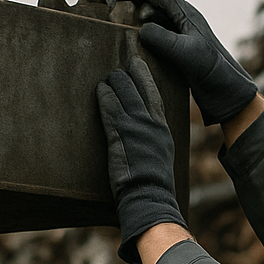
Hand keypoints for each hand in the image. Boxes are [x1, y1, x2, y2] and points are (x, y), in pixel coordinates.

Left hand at [95, 57, 187, 263]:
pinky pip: (110, 107)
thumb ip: (153, 142)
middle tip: (118, 70)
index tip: (138, 66)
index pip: (155, 94)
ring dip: (113, 84)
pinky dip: (104, 97)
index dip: (145, 78)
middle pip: (139, 87)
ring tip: (105, 79)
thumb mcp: (160, 156)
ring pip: (123, 92)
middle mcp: (152, 122)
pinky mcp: (120, 132)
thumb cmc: (153, 185)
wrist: (149, 196)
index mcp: (163, 128)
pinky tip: (100, 91)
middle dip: (127, 76)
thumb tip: (145, 140)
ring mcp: (136, 125)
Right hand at [111, 0, 258, 125]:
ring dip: (140, 13)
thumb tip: (141, 28)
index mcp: (188, 16)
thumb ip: (162, 38)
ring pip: (159, 17)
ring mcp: (186, 37)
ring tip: (121, 15)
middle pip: (158, 1)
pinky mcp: (184, 53)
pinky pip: (162, 34)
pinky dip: (146, 31)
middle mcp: (187, 22)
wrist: (230, 94)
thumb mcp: (184, 52)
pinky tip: (137, 39)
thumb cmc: (212, 72)